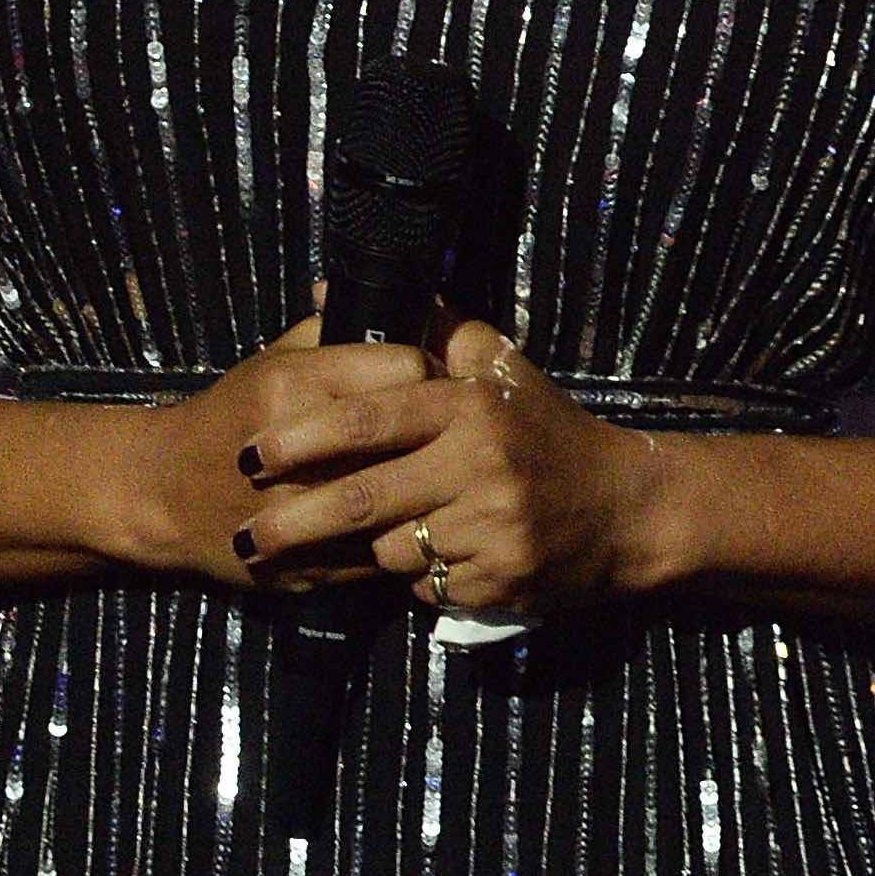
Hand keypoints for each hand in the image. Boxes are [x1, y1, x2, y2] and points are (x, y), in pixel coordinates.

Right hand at [137, 313, 422, 590]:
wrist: (160, 494)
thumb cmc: (227, 417)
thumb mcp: (271, 360)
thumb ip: (334, 330)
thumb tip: (406, 307)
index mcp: (293, 386)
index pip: (408, 368)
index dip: (432, 371)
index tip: (438, 379)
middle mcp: (303, 450)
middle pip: (417, 435)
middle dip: (442, 431)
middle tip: (451, 429)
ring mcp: (307, 514)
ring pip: (409, 499)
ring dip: (432, 488)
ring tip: (437, 475)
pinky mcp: (311, 564)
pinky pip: (388, 549)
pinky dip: (406, 534)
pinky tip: (408, 519)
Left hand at [235, 319, 680, 620]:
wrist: (629, 509)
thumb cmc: (548, 432)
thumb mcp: (501, 371)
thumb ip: (432, 329)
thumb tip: (334, 290)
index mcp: (471, 408)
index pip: (368, 420)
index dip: (300, 439)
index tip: (250, 453)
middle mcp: (481, 465)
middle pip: (361, 499)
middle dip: (292, 521)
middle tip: (245, 536)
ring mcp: (493, 527)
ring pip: (389, 549)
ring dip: (373, 548)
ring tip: (382, 536)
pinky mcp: (500, 580)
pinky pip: (425, 585)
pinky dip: (419, 576)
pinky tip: (443, 556)